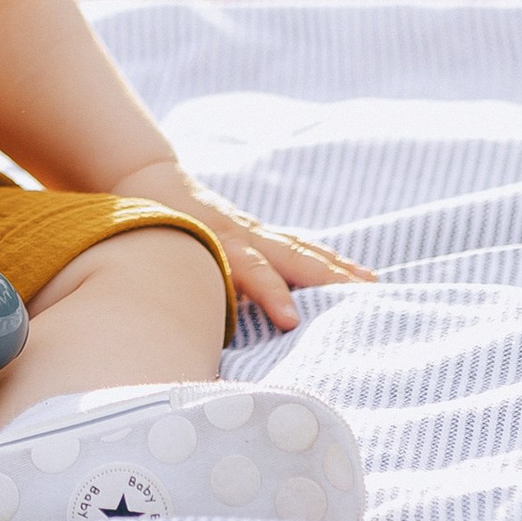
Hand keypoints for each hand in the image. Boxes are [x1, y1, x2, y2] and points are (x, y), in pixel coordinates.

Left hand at [111, 159, 377, 332]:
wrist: (149, 183)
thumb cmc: (153, 231)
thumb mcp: (164, 261)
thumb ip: (185, 292)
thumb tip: (190, 337)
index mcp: (215, 242)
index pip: (248, 268)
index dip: (269, 292)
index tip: (291, 320)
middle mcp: (242, 233)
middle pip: (289, 255)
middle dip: (326, 279)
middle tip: (362, 301)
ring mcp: (254, 230)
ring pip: (301, 248)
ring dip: (337, 269)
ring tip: (372, 288)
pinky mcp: (261, 231)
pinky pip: (300, 245)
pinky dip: (329, 260)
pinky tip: (355, 274)